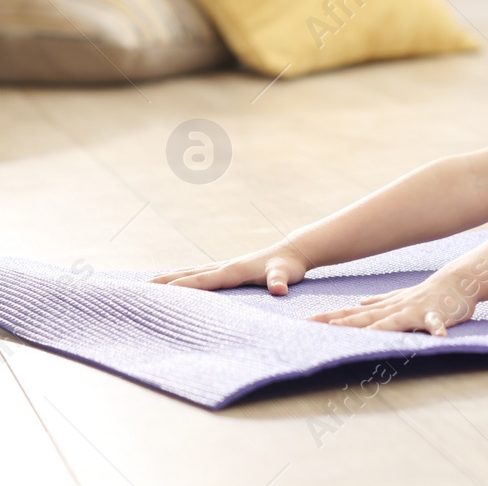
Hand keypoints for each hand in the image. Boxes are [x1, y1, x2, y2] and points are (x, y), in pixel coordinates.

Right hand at [148, 241, 309, 295]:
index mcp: (233, 270)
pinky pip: (197, 275)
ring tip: (145, 286)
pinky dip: (181, 278)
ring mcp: (223, 267)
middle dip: (164, 282)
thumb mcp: (286, 274)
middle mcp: (223, 267)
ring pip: (190, 273)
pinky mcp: (226, 270)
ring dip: (168, 279)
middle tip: (137, 290)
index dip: (181, 286)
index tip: (158, 292)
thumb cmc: (289, 266)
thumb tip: (278, 289)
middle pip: (188, 274)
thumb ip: (279, 281)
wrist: (293, 251)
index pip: (202, 280)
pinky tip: (172, 283)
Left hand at [304, 269, 480, 336]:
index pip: (352, 313)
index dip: (329, 317)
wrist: (458, 281)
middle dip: (340, 322)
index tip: (304, 322)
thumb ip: (379, 301)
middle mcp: (395, 309)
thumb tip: (359, 303)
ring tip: (363, 336)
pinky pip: (436, 324)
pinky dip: (437, 330)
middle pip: (364, 317)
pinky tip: (440, 338)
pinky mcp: (435, 315)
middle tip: (316, 326)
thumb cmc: (428, 292)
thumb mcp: (399, 296)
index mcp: (385, 307)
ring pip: (393, 321)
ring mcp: (414, 311)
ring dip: (378, 328)